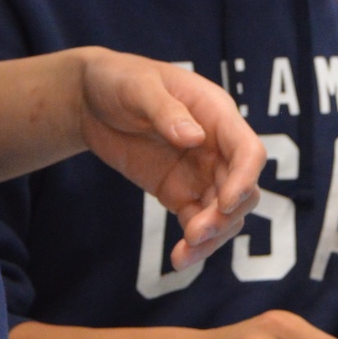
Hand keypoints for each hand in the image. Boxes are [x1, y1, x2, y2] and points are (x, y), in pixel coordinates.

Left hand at [78, 49, 264, 269]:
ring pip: (225, 213)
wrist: (90, 98)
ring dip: (213, 236)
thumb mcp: (138, 87)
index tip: (225, 203)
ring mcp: (200, 173)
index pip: (247, 151)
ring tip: (184, 255)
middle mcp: (216, 146)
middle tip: (195, 234)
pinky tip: (180, 258)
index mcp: (216, 114)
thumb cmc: (119, 80)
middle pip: (242, 189)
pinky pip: (198, 222)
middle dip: (225, 215)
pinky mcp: (179, 192)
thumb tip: (194, 138)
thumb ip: (165, 111)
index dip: (244, 178)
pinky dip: (195, 243)